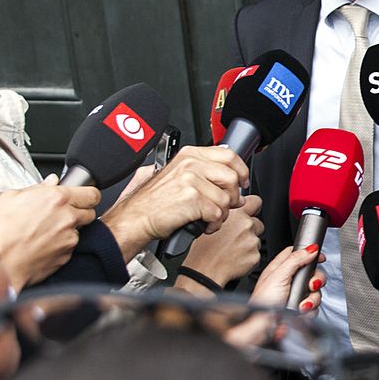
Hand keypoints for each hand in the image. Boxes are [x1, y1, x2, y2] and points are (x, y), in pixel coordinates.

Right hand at [0, 179, 99, 288]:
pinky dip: (61, 245)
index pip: (92, 193)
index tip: (83, 197)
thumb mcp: (11, 197)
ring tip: (45, 232)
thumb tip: (50, 182)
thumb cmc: (0, 230)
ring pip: (79, 230)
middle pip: (90, 212)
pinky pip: (70, 247)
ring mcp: (69, 238)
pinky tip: (43, 244)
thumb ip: (37, 187)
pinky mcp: (66, 256)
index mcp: (57, 198)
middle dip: (79, 211)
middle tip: (61, 214)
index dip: (87, 195)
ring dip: (68, 229)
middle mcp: (68, 218)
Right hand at [100, 146, 247, 259]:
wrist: (136, 219)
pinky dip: (213, 224)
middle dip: (233, 197)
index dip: (241, 171)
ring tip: (208, 218)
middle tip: (224, 207)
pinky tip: (202, 224)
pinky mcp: (191, 199)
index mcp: (189, 155)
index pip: (229, 155)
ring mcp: (190, 180)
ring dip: (221, 214)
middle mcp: (191, 164)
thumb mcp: (177, 175)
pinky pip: (217, 213)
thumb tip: (228, 174)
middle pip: (232, 177)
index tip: (242, 183)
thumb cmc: (154, 202)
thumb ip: (201, 170)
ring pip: (226, 199)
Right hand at [179, 194, 264, 290]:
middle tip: (237, 238)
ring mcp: (252, 241)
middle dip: (251, 230)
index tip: (252, 212)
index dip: (254, 208)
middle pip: (258, 223)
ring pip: (257, 240)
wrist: (205, 270)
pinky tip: (236, 259)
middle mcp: (246, 225)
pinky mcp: (255, 256)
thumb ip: (228, 216)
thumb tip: (233, 213)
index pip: (256, 201)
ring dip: (249, 244)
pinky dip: (248, 257)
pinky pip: (256, 254)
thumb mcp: (211, 223)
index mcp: (236, 214)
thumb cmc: (203, 249)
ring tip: (233, 250)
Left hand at [221, 245, 324, 347]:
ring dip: (312, 298)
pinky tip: (301, 311)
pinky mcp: (300, 309)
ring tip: (301, 305)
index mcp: (280, 269)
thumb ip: (295, 260)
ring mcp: (295, 296)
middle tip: (310, 285)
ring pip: (315, 291)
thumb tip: (310, 249)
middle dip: (315, 280)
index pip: (298, 254)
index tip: (319, 258)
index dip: (310, 254)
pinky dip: (310, 310)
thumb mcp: (278, 276)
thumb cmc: (262, 303)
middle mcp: (288, 281)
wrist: (262, 328)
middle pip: (312, 273)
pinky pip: (314, 306)